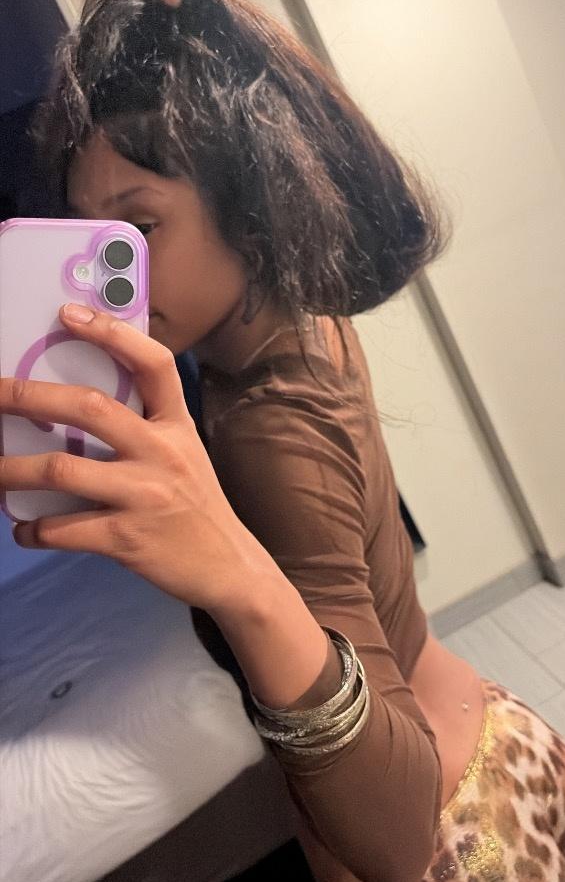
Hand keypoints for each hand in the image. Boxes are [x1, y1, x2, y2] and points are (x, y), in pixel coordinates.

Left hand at [0, 304, 266, 610]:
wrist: (227, 566)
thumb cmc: (195, 504)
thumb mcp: (183, 452)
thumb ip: (144, 427)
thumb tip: (75, 407)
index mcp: (177, 424)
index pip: (153, 363)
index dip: (112, 333)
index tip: (68, 315)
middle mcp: (162, 452)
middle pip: (89, 408)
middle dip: (28, 397)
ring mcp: (144, 495)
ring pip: (61, 470)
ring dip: (11, 471)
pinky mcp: (126, 538)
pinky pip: (63, 529)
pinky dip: (33, 530)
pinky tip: (24, 529)